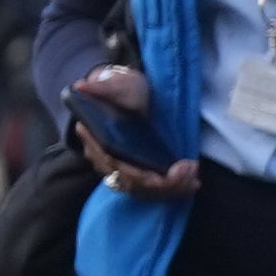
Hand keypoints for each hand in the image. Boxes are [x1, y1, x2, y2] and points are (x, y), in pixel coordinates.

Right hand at [64, 65, 197, 202]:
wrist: (133, 94)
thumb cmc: (124, 89)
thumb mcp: (117, 85)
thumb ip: (102, 87)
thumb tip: (81, 86)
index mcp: (96, 140)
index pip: (115, 165)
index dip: (138, 175)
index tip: (162, 177)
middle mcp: (106, 160)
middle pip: (132, 182)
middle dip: (163, 183)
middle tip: (189, 170)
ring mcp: (122, 168)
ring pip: (144, 190)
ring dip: (171, 188)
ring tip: (194, 179)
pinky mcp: (138, 171)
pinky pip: (152, 189)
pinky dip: (173, 190)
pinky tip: (192, 184)